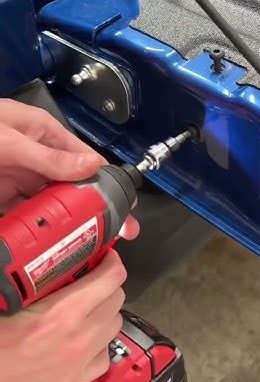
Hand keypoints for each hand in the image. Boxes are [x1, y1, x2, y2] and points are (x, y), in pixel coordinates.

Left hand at [0, 99, 138, 237]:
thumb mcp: (12, 141)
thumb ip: (50, 156)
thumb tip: (94, 165)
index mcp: (45, 135)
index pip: (85, 159)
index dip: (107, 181)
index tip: (125, 203)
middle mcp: (37, 158)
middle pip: (72, 187)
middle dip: (93, 209)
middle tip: (115, 234)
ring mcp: (20, 179)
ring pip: (52, 206)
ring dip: (67, 225)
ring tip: (87, 246)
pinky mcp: (3, 198)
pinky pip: (25, 217)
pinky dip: (37, 233)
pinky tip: (51, 246)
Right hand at [0, 251, 126, 381]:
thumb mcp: (10, 298)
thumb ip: (32, 279)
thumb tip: (42, 258)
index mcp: (63, 311)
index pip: (110, 279)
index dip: (112, 262)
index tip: (106, 256)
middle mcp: (79, 336)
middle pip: (117, 300)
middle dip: (109, 284)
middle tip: (94, 278)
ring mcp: (80, 361)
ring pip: (115, 326)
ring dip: (106, 312)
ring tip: (90, 306)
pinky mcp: (74, 381)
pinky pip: (104, 357)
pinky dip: (100, 344)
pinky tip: (86, 338)